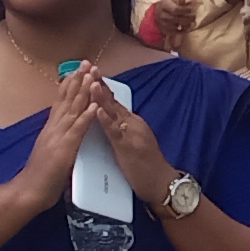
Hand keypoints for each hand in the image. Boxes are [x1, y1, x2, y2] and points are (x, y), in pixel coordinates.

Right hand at [14, 66, 100, 210]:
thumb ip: (57, 138)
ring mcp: (59, 137)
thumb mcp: (51, 150)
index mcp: (52, 128)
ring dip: (83, 91)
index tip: (78, 69)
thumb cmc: (41, 175)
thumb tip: (62, 130)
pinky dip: (86, 116)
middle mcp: (54, 128)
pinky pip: (77, 130)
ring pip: (73, 109)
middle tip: (87, 62)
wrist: (29, 191)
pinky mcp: (64, 149)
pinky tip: (94, 105)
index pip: (61, 101)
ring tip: (92, 74)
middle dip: (78, 79)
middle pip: (67, 99)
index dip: (70, 84)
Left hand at [84, 75, 176, 195]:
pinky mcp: (127, 146)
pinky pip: (115, 132)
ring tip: (91, 82)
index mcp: (132, 122)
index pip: (114, 101)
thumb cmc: (145, 166)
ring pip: (113, 112)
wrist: (160, 182)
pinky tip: (97, 111)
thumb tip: (112, 120)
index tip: (92, 72)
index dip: (103, 87)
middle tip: (89, 68)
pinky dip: (106, 120)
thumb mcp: (134, 141)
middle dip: (100, 84)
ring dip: (101, 97)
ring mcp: (130, 133)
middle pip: (113, 101)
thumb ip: (123, 129)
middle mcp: (132, 123)